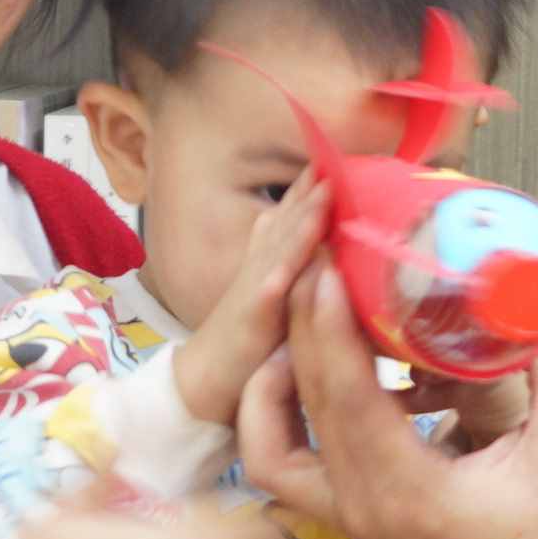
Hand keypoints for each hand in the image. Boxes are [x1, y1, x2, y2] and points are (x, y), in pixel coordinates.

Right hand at [173, 175, 331, 429]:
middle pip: (285, 222)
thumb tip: (332, 261)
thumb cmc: (248, 346)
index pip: (289, 220)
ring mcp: (254, 291)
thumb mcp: (280, 303)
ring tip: (324, 186)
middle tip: (331, 155)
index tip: (331, 161)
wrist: (205, 383)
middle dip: (308, 189)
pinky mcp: (251, 319)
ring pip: (281, 247)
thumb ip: (300, 279)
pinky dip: (281, 273)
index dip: (308, 191)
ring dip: (302, 216)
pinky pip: (269, 293)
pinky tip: (297, 259)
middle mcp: (260, 269)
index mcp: (267, 264)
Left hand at [239, 274, 537, 538]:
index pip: (347, 398)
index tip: (325, 269)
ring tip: (303, 327)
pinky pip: (293, 468)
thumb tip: (527, 298)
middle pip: (302, 408)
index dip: (330, 327)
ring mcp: (354, 521)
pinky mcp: (356, 523)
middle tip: (313, 267)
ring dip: (274, 384)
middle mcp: (366, 510)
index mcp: (410, 492)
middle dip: (301, 329)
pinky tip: (332, 377)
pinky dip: (291, 419)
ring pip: (272, 448)